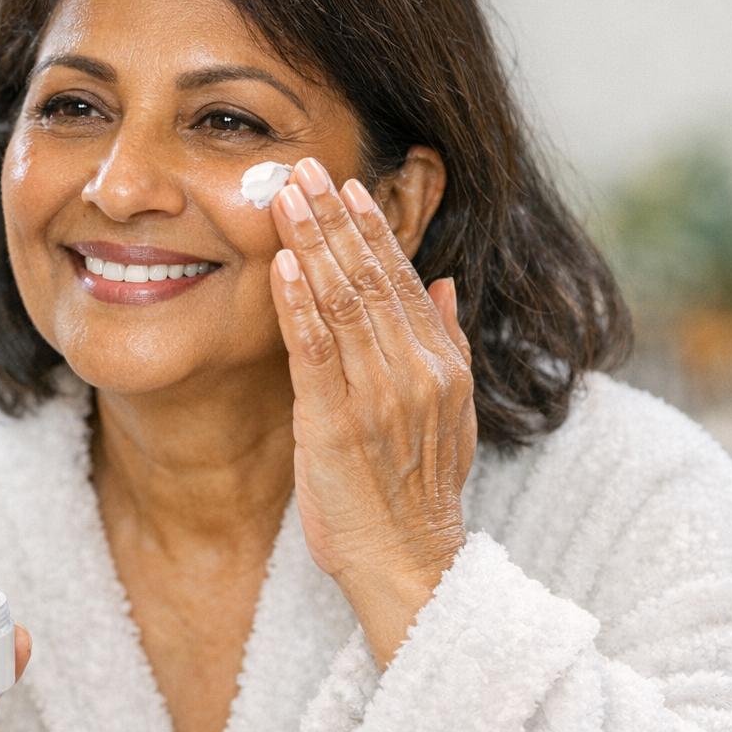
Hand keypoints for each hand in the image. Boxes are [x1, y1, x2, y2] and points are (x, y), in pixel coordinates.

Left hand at [268, 157, 474, 667]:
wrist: (409, 566)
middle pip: (370, 277)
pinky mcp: (337, 424)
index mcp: (439, 363)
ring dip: (313, 243)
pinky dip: (299, 305)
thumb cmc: (417, 492)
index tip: (343, 183)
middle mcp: (414, 370)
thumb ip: (445, 343)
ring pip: (343, 302)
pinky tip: (283, 265)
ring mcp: (377, 396)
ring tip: (285, 196)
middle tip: (302, 165)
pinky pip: (316, 352)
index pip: (401, 279)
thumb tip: (443, 283)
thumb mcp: (449, 414)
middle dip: (334, 217)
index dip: (370, 228)